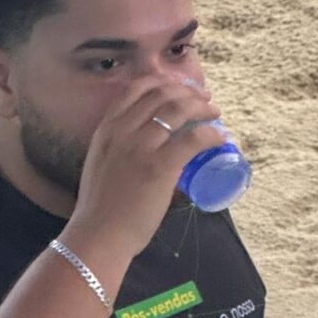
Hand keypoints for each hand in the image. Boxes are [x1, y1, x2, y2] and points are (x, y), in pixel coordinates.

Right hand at [71, 75, 225, 255]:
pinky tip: (219, 137)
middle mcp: (122, 130)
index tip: (180, 88)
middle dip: (188, 92)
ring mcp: (141, 146)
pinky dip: (211, 134)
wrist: (97, 235)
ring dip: (202, 107)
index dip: (164, 82)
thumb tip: (143, 146)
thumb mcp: (102, 163)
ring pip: (179, 110)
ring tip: (215, 113)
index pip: (136, 89)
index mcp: (106, 128)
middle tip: (204, 99)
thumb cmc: (100, 208)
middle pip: (162, 95)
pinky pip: (194, 138)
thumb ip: (119, 148)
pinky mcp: (160, 166)